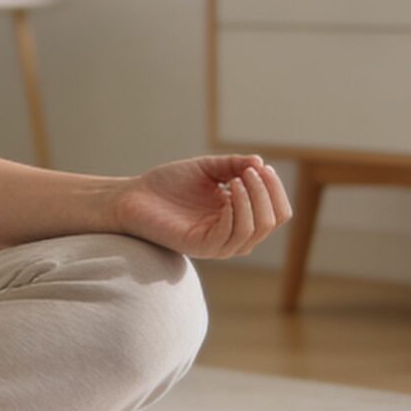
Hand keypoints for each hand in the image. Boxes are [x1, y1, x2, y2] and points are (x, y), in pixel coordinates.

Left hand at [110, 153, 291, 259]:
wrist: (134, 195)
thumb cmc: (169, 184)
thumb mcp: (208, 168)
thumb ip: (234, 165)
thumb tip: (261, 162)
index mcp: (239, 218)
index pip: (276, 213)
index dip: (275, 190)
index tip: (262, 166)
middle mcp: (232, 234)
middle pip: (271, 222)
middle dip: (267, 193)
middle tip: (250, 171)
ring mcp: (217, 244)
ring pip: (254, 230)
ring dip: (253, 199)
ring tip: (239, 178)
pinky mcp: (200, 247)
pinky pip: (230, 236)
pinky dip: (237, 211)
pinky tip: (228, 191)